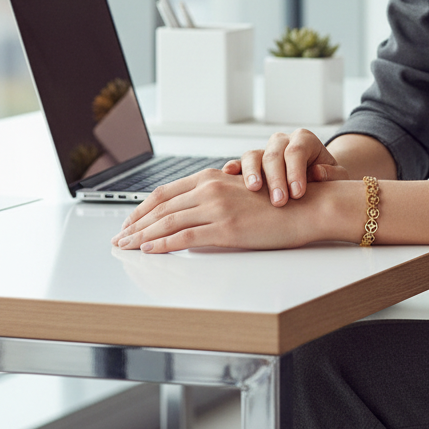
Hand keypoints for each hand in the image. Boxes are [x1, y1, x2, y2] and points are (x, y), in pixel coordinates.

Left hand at [110, 168, 319, 253]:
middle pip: (161, 207)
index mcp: (214, 178)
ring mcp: (218, 208)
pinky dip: (163, 245)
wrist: (307, 207)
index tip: (131, 219)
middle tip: (121, 236)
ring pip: (167, 222)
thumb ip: (216, 198)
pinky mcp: (226, 229)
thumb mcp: (241, 193)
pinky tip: (150, 250)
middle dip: (136, 223)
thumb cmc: (280, 204)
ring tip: (128, 246)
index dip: (143, 207)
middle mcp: (212, 188)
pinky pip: (185, 238)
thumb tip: (192, 215)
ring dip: (142, 235)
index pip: (167, 191)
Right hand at [220, 128, 350, 205]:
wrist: (317, 181)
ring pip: (253, 155)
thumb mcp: (338, 177)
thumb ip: (332, 174)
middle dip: (276, 178)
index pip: (297, 151)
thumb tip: (317, 173)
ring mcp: (264, 152)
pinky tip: (228, 174)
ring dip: (252, 172)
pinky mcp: (251, 165)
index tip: (297, 194)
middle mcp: (283, 142)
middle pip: (274, 154)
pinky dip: (233, 167)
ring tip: (254, 189)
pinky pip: (239, 163)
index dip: (295, 171)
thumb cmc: (328, 179)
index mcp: (305, 140)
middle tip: (279, 201)